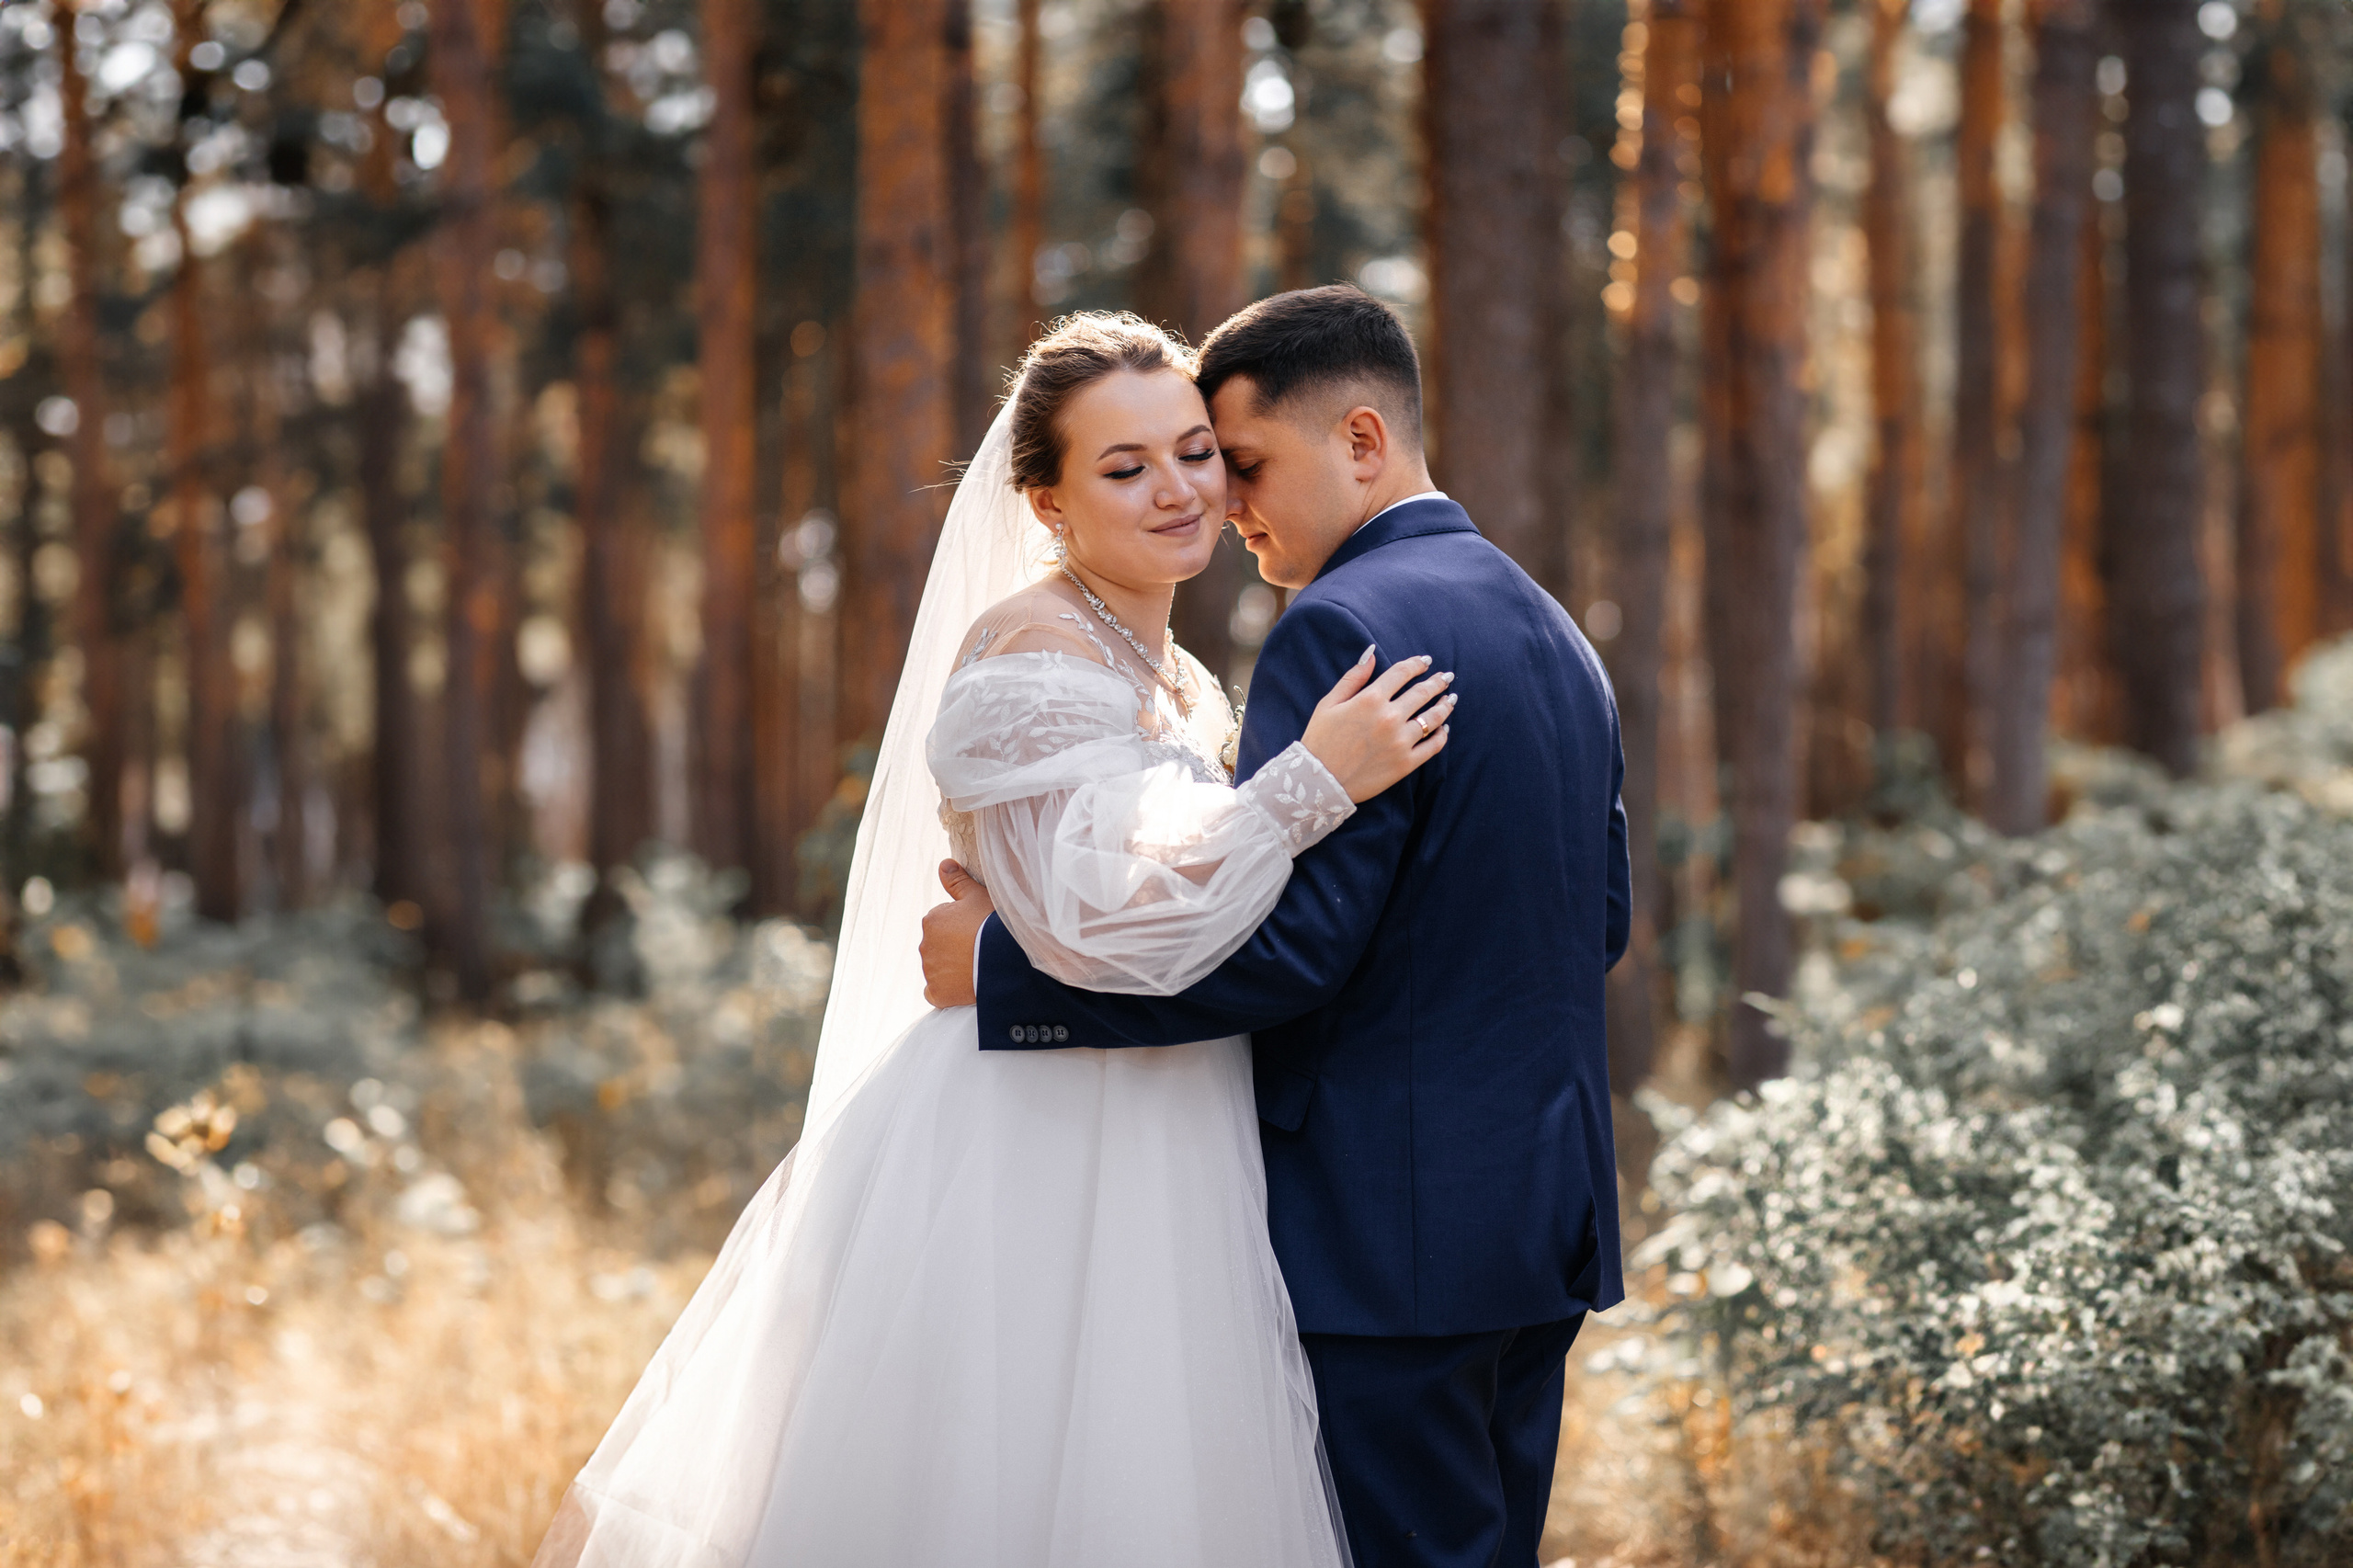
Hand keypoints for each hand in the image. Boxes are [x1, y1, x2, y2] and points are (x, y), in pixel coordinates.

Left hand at [920, 860, 993, 1007]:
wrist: (1004, 960)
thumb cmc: (993, 924)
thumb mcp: (977, 896)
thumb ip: (957, 881)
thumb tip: (943, 864)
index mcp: (931, 920)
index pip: (943, 922)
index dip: (962, 925)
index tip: (978, 930)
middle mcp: (925, 945)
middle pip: (939, 945)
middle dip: (954, 946)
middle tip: (978, 948)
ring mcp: (930, 971)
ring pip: (937, 967)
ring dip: (951, 967)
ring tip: (976, 966)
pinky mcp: (937, 994)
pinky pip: (935, 992)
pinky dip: (945, 990)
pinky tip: (962, 986)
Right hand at [1299, 646, 1454, 802]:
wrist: (1319, 782)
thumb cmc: (1320, 740)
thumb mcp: (1329, 703)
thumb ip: (1353, 678)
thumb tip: (1371, 654)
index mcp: (1370, 699)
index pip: (1402, 673)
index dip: (1417, 664)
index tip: (1426, 661)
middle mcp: (1389, 717)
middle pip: (1423, 692)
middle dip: (1438, 681)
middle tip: (1446, 677)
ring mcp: (1400, 741)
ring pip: (1433, 718)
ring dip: (1445, 705)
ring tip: (1451, 699)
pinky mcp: (1405, 763)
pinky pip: (1433, 746)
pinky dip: (1442, 736)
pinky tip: (1444, 729)